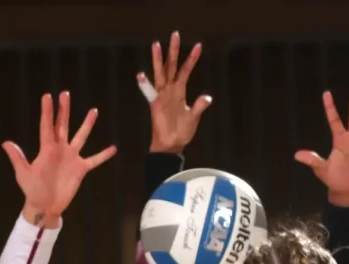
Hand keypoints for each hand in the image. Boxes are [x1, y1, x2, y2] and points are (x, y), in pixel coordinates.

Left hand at [2, 91, 116, 227]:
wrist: (45, 205)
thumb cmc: (32, 189)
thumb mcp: (23, 173)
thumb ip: (17, 158)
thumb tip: (5, 143)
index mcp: (46, 149)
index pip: (47, 126)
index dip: (47, 111)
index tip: (47, 96)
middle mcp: (60, 149)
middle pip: (63, 125)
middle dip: (64, 110)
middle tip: (65, 94)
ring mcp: (72, 158)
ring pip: (81, 137)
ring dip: (87, 124)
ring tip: (94, 111)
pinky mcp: (81, 169)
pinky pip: (94, 160)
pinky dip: (103, 155)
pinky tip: (113, 148)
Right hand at [139, 31, 211, 153]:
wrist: (172, 144)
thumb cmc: (182, 131)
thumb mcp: (193, 117)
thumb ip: (199, 106)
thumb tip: (207, 97)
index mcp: (180, 91)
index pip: (185, 70)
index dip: (192, 58)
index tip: (198, 45)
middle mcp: (170, 90)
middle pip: (171, 66)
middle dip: (173, 51)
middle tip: (175, 34)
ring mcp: (161, 96)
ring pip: (160, 73)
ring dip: (158, 60)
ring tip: (156, 45)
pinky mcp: (155, 104)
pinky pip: (149, 92)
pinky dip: (144, 84)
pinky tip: (141, 75)